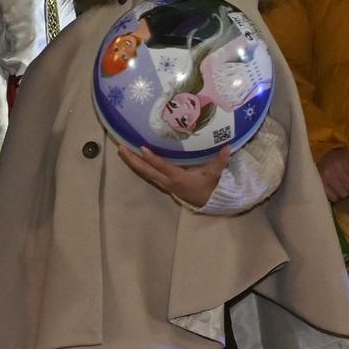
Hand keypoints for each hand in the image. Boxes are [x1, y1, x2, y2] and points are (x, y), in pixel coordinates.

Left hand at [117, 142, 231, 207]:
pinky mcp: (162, 183)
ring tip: (121, 150)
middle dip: (132, 160)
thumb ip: (220, 160)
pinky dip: (139, 166)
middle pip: (146, 171)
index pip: (162, 167)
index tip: (141, 149)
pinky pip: (147, 174)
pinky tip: (132, 158)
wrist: (207, 202)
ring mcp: (163, 183)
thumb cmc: (209, 186)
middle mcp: (167, 181)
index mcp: (178, 178)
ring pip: (144, 173)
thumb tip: (228, 147)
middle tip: (120, 148)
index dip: (152, 159)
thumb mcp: (214, 174)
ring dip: (132, 162)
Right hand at [317, 145, 348, 200]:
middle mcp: (334, 167)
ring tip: (342, 184)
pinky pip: (334, 198)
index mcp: (345, 158)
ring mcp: (325, 177)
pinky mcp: (319, 186)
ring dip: (345, 191)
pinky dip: (335, 195)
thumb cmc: (340, 158)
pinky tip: (333, 187)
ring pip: (344, 194)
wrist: (314, 162)